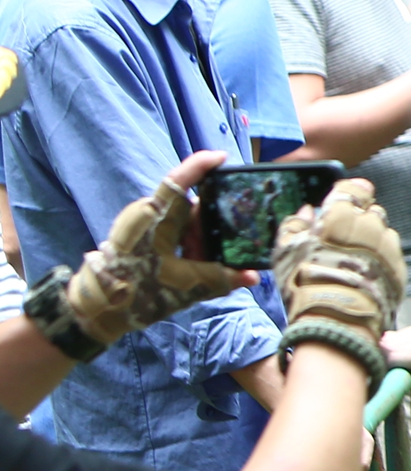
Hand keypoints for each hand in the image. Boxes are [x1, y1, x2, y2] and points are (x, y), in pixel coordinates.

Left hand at [44, 150, 253, 352]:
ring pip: (184, 224)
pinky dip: (189, 246)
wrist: (96, 311)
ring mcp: (143, 227)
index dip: (201, 165)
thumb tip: (254, 276)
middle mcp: (148, 215)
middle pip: (190, 207)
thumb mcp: (184, 285)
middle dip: (212, 223)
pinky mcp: (142, 239)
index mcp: (154, 216)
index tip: (224, 159)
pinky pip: (174, 234)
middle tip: (234, 237)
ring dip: (201, 240)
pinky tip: (200, 263)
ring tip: (213, 261)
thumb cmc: (135, 291)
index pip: (179, 179)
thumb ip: (221, 279)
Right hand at [272, 177, 405, 347]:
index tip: (342, 203)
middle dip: (358, 221)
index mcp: (343, 214)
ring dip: (371, 241)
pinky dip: (381, 262)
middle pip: (370, 212)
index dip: (349, 194)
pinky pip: (392, 257)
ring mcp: (389, 247)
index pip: (355, 188)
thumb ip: (295, 225)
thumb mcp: (285, 252)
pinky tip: (364, 278)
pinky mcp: (400, 268)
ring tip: (351, 264)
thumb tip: (307, 212)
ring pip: (383, 234)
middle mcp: (371, 225)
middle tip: (340, 242)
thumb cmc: (305, 283)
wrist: (336, 321)